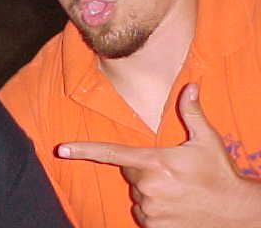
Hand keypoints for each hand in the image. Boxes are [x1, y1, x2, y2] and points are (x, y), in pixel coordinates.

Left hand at [57, 84, 260, 226]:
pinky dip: (154, 209)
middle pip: (129, 172)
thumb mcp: (208, 142)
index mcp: (156, 162)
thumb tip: (191, 86)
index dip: (84, 150)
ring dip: (149, 190)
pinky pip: (143, 214)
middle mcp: (148, 186)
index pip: (112, 153)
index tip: (61, 149)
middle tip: (170, 171)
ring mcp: (150, 210)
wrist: (238, 215)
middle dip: (143, 169)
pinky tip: (175, 206)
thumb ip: (192, 113)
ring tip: (176, 190)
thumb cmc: (221, 175)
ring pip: (136, 193)